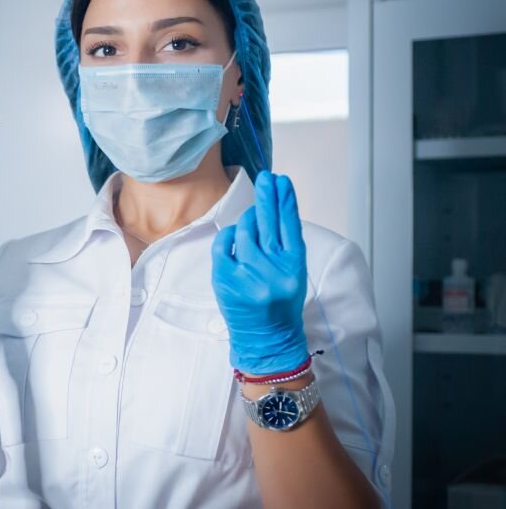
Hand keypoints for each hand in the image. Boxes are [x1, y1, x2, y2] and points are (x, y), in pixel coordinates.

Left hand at [211, 170, 308, 374]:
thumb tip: (270, 210)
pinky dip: (228, 236)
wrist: (267, 339)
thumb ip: (283, 246)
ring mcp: (248, 274)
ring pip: (244, 231)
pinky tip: (234, 234)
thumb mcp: (293, 273)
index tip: (282, 181)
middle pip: (268, 222)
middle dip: (266, 196)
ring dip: (247, 220)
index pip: (290, 224)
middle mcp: (273, 269)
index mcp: (294, 266)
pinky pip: (224, 245)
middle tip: (266, 178)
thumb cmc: (280, 303)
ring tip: (252, 218)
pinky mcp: (226, 279)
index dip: (286, 200)